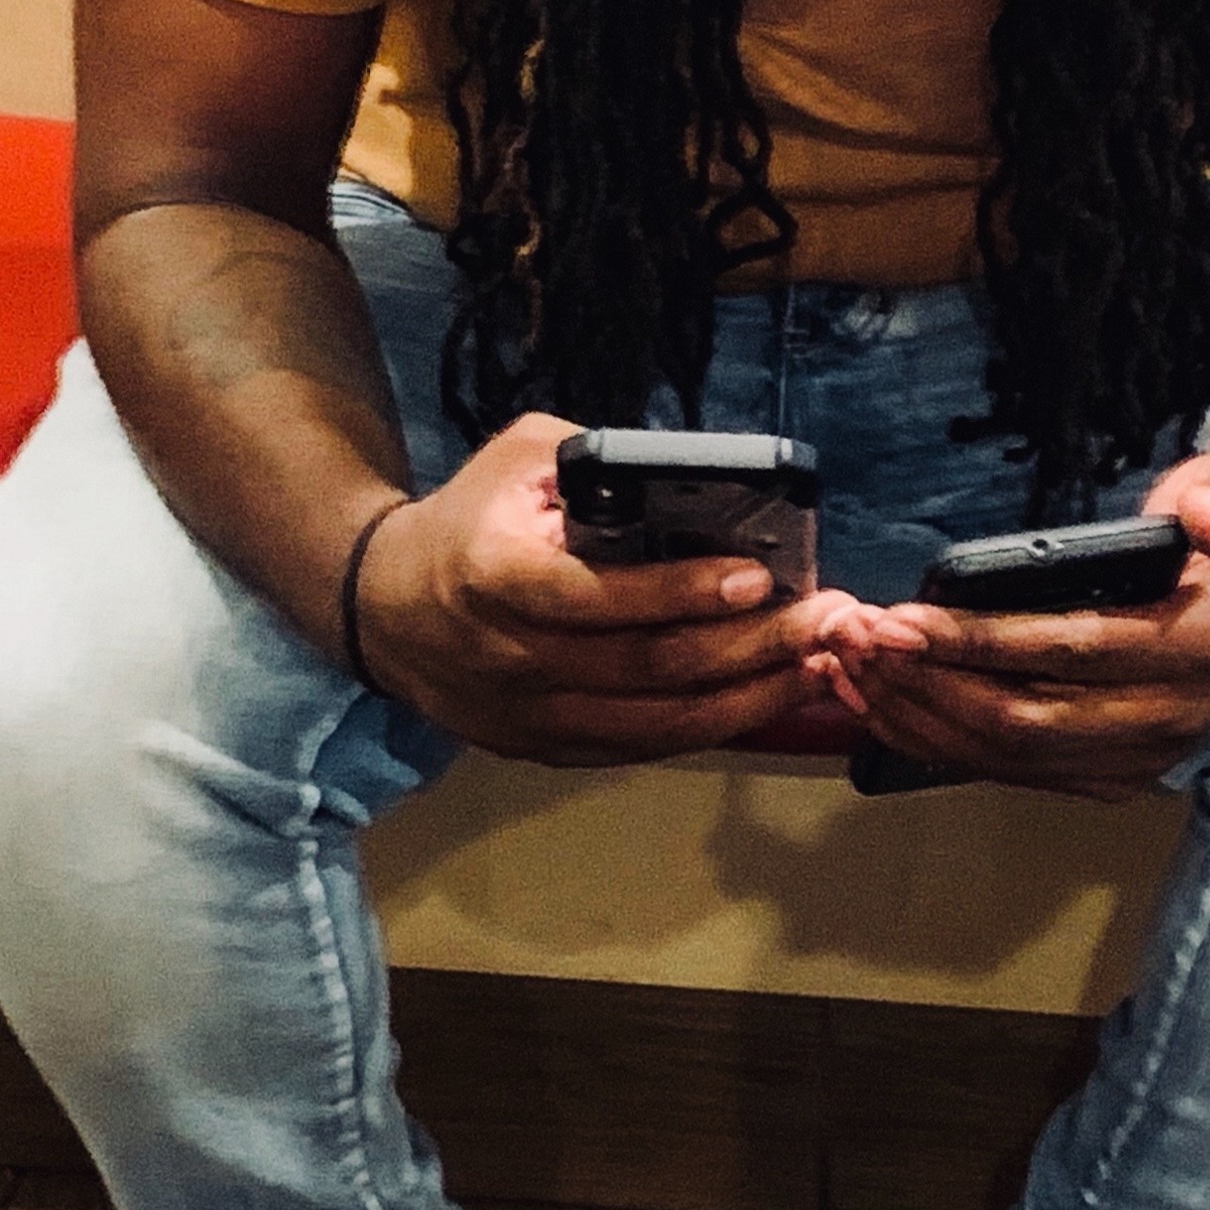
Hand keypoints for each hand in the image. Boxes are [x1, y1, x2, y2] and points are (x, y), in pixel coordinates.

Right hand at [352, 413, 857, 764]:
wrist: (385, 610)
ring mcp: (529, 716)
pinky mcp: (546, 750)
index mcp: (495, 578)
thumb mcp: (516, 459)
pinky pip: (645, 747)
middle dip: (749, 647)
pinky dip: (713, 726)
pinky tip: (768, 698)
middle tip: (824, 622)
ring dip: (750, 697)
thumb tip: (695, 473)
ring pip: (658, 722)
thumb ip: (596, 459)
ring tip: (818, 665)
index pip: (597, 597)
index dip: (681, 591)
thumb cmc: (469, 520)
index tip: (757, 575)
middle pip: (647, 667)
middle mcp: (511, 658)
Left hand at [816, 449, 1209, 800]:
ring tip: (845, 664)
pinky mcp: (1107, 774)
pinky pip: (1006, 768)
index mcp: (1202, 649)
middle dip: (925, 683)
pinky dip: (932, 739)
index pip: (1072, 652)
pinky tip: (874, 701)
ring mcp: (1139, 759)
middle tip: (853, 638)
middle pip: (1023, 721)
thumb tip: (1204, 517)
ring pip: (1005, 756)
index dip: (979, 640)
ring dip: (915, 715)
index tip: (902, 616)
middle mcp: (1171, 721)